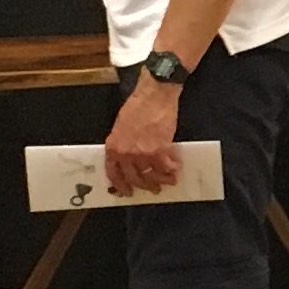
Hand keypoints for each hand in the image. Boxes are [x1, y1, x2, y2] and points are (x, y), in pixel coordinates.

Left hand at [105, 79, 183, 195]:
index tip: (126, 191)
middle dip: (144, 186)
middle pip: (134, 178)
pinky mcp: (160, 151)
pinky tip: (175, 168)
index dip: (120, 185)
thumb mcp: (120, 126)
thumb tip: (128, 156)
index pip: (113, 173)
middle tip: (152, 189)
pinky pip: (166, 167)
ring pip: (152, 176)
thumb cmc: (137, 106)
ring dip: (161, 181)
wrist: (153, 97)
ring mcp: (143, 154)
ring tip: (169, 181)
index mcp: (113, 147)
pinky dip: (172, 169)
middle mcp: (126, 154)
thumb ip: (122, 143)